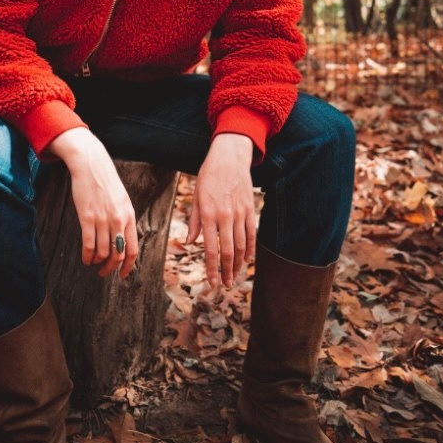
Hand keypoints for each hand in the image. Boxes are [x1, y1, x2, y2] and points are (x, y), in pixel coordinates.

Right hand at [48, 128, 138, 277]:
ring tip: (93, 264)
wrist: (91, 164)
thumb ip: (124, 219)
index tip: (122, 275)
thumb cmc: (106, 182)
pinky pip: (89, 244)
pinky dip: (87, 256)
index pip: (133, 249)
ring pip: (103, 252)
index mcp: (129, 216)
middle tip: (104, 273)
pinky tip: (85, 258)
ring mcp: (102, 219)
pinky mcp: (87, 217)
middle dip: (111, 268)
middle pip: (118, 254)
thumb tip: (122, 240)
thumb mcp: (122, 200)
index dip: (128, 266)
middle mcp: (118, 220)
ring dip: (98, 263)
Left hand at [187, 133, 255, 287]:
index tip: (212, 282)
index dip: (212, 268)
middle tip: (224, 285)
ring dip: (238, 264)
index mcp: (209, 214)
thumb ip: (194, 221)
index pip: (212, 249)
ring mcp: (240, 213)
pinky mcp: (250, 210)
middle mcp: (226, 216)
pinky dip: (249, 249)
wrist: (230, 157)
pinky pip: (251, 234)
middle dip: (226, 272)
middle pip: (229, 252)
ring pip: (241, 246)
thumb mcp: (196, 197)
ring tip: (234, 277)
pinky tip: (246, 260)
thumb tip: (191, 242)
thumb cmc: (209, 176)